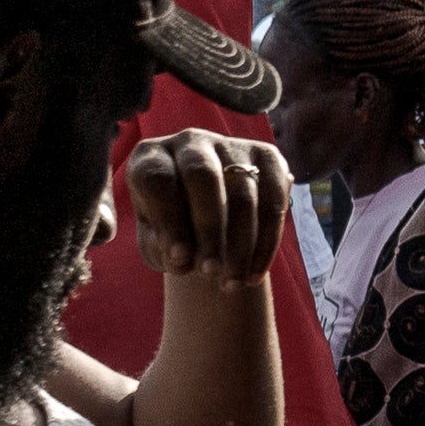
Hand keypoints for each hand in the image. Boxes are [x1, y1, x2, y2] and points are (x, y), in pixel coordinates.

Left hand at [128, 128, 290, 282]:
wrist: (209, 228)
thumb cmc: (174, 236)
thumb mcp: (157, 246)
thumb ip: (162, 250)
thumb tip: (183, 259)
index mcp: (151, 157)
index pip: (158, 179)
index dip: (169, 220)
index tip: (180, 260)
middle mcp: (189, 142)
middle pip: (202, 175)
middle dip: (209, 229)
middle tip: (211, 272)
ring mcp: (231, 144)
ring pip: (242, 192)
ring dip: (240, 245)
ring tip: (231, 283)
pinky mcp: (268, 157)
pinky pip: (273, 199)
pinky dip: (266, 242)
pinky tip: (254, 274)